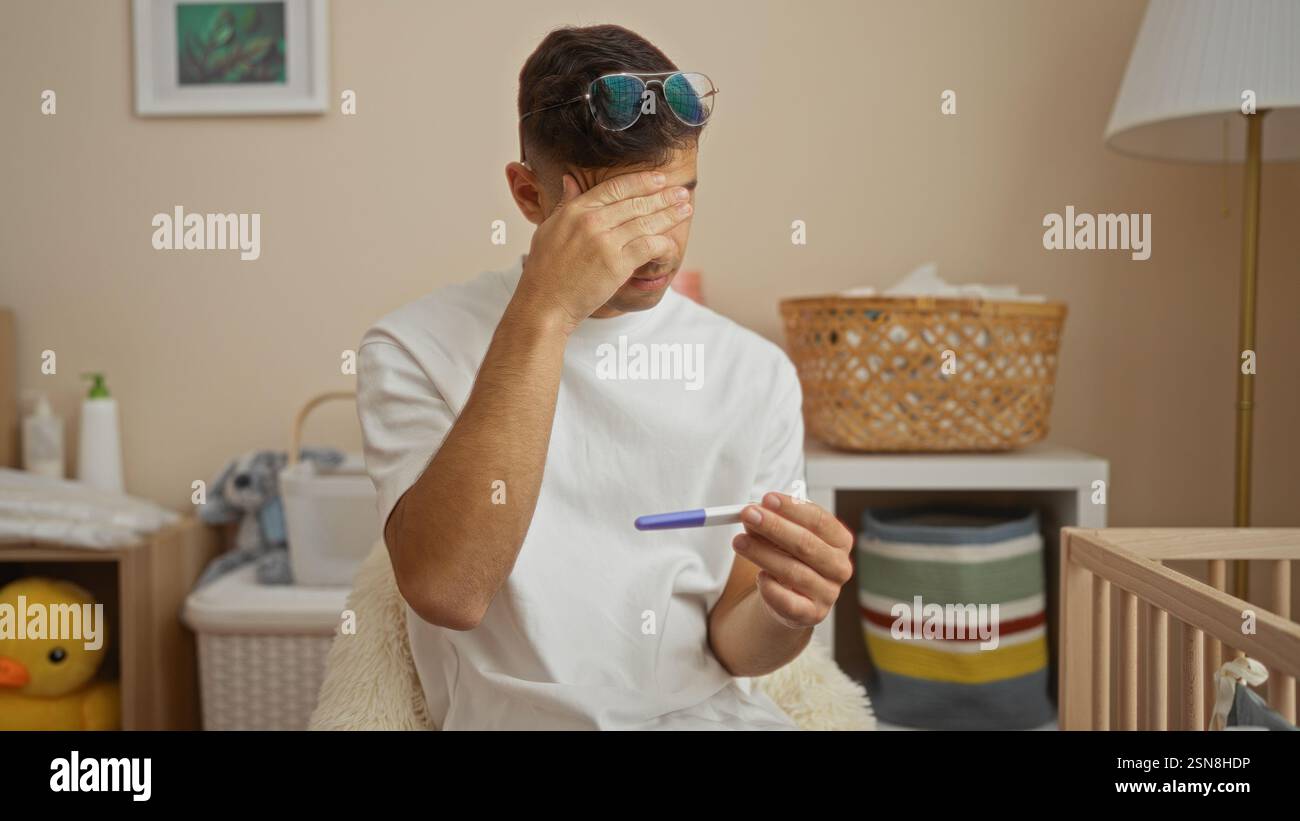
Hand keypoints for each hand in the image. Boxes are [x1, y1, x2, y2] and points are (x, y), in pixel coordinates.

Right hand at [513, 171, 692, 333]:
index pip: (615, 187)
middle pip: (635, 202)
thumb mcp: (548, 229)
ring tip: (685, 209)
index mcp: (576, 210)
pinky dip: (663, 243)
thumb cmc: (544, 272)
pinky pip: (648, 247)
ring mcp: (605, 242)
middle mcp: (592, 222)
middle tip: (682, 192)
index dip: (641, 181)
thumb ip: (565, 204)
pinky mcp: (617, 264)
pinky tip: (673, 241)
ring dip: (670, 214)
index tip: (659, 179)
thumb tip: (570, 180)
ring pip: (646, 222)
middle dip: (663, 196)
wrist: (544, 303)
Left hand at [732, 492, 854, 629]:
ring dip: (762, 554)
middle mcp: (839, 566)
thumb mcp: (782, 537)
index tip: (767, 498)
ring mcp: (829, 593)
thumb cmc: (789, 559)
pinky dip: (770, 588)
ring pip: (793, 571)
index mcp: (840, 541)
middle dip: (774, 527)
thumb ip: (770, 522)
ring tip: (739, 542)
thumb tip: (752, 511)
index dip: (792, 508)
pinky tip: (759, 577)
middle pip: (806, 543)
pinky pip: (788, 601)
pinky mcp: (812, 614)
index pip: (819, 520)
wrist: (789, 599)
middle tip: (748, 515)